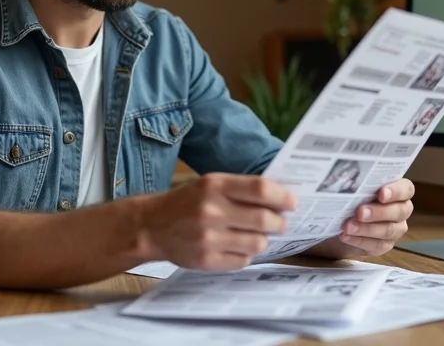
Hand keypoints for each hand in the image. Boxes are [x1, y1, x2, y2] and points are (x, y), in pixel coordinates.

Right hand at [139, 173, 297, 270]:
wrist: (151, 226)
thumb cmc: (186, 202)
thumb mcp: (209, 184)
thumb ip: (241, 189)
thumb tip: (280, 199)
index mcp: (214, 186)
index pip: (260, 189)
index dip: (282, 196)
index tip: (292, 202)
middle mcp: (211, 211)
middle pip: (264, 219)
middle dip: (278, 222)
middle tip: (279, 222)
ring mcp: (208, 238)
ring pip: (258, 242)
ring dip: (263, 239)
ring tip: (256, 234)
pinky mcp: (206, 260)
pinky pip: (243, 260)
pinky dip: (245, 253)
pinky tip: (236, 246)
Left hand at [335, 178, 414, 255]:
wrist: (338, 221)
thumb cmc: (349, 197)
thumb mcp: (352, 188)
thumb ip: (356, 183)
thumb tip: (344, 177)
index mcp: (398, 190)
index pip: (406, 189)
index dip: (396, 191)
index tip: (381, 193)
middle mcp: (401, 209)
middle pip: (399, 211)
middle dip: (378, 212)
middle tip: (359, 212)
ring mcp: (395, 228)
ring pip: (389, 230)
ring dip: (367, 228)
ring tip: (347, 226)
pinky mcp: (384, 244)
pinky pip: (377, 245)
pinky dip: (359, 240)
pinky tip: (345, 236)